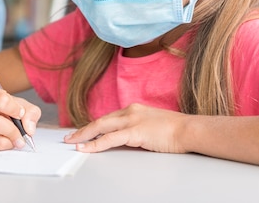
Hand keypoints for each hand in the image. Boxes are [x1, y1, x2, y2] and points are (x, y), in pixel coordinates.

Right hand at [0, 85, 40, 150]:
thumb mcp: (15, 101)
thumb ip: (29, 111)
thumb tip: (29, 128)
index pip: (1, 100)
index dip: (15, 109)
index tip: (20, 114)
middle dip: (13, 132)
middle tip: (22, 138)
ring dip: (9, 142)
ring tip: (15, 140)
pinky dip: (1, 146)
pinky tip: (3, 139)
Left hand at [63, 103, 188, 153]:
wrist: (189, 130)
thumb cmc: (175, 130)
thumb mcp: (152, 125)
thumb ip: (137, 129)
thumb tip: (124, 139)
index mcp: (133, 109)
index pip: (107, 118)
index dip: (93, 126)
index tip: (82, 132)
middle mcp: (130, 111)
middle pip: (100, 121)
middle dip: (83, 130)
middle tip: (69, 137)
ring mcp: (132, 120)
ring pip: (101, 127)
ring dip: (84, 136)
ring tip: (72, 143)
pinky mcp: (135, 132)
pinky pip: (110, 139)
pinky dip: (96, 144)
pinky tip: (86, 148)